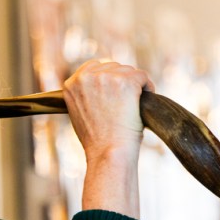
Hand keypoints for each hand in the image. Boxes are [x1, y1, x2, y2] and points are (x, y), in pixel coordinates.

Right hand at [62, 60, 153, 215]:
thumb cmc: (98, 141)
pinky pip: (143, 76)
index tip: (116, 93)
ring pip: (128, 71)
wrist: (109, 153)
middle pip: (113, 67)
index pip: (94, 67)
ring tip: (135, 106)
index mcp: (71, 84)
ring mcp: (106, 77)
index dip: (108, 79)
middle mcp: (86, 77)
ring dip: (135, 85)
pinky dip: (148, 87)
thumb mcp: (80, 113)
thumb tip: (102, 86)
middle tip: (127, 104)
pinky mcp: (125, 81)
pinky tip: (146, 100)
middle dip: (122, 82)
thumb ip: (86, 95)